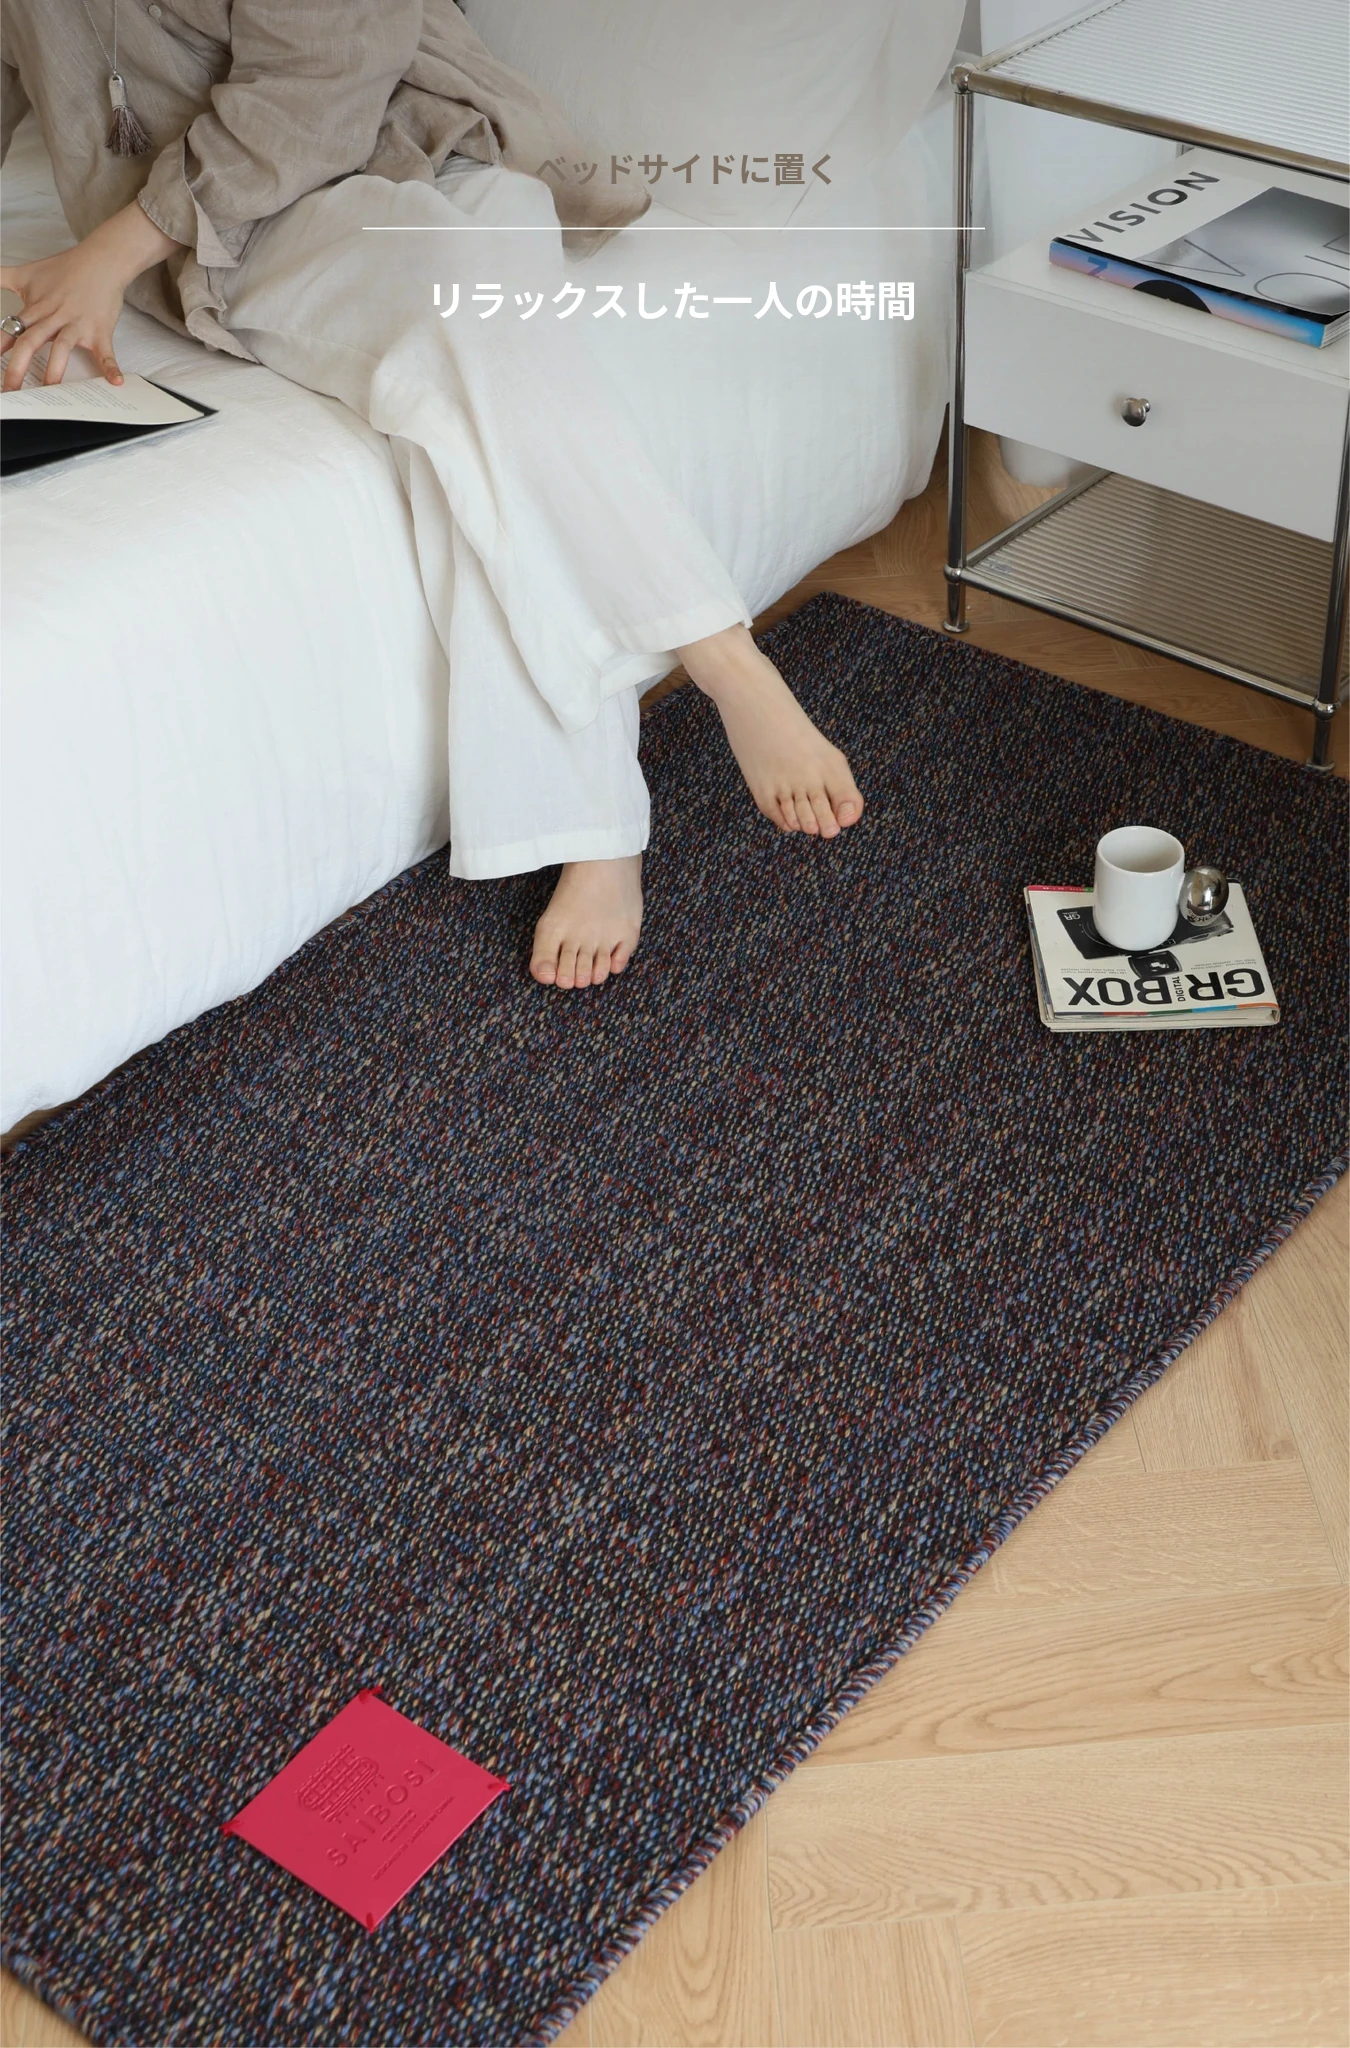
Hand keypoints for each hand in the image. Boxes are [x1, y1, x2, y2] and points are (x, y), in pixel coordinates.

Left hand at [0, 202, 182, 390]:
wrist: (101, 260)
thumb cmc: (65, 269)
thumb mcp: (25, 273)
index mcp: (36, 308)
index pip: (12, 329)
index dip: (0, 346)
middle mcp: (54, 317)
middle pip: (31, 341)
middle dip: (18, 366)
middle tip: (10, 389)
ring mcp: (77, 325)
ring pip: (62, 347)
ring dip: (55, 370)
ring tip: (48, 391)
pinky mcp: (99, 330)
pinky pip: (105, 351)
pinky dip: (111, 366)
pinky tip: (115, 381)